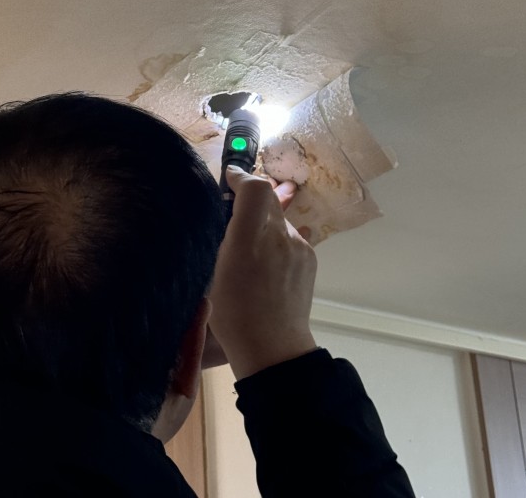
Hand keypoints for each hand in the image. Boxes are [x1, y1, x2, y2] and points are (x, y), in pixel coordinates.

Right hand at [206, 166, 317, 380]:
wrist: (273, 347)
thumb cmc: (234, 313)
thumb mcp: (215, 271)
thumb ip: (226, 235)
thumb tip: (232, 210)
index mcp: (250, 240)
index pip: (255, 189)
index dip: (241, 177)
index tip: (229, 178)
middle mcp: (279, 236)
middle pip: (269, 198)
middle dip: (251, 197)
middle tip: (234, 209)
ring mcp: (299, 246)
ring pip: (279, 218)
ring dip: (264, 221)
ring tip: (250, 246)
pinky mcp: (310, 257)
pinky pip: (289, 236)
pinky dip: (276, 239)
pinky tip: (266, 262)